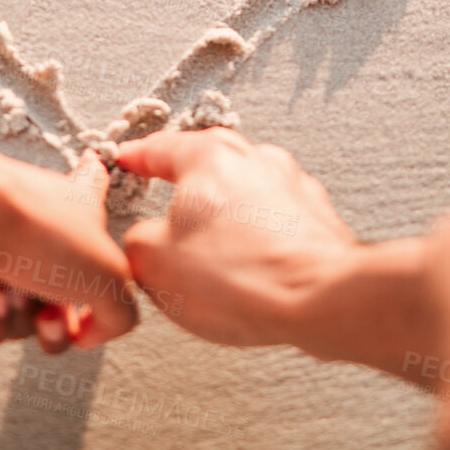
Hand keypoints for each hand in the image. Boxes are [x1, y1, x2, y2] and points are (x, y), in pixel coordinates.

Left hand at [0, 151, 138, 352]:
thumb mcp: (111, 275)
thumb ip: (121, 313)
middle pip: (61, 295)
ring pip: (22, 319)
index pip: (94, 189)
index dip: (99, 184)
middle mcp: (38, 230)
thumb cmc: (39, 229)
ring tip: (12, 291)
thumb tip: (89, 336)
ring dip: (22, 318)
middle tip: (51, 316)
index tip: (97, 170)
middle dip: (59, 324)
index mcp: (79, 208)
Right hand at [114, 127, 436, 373]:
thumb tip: (144, 245)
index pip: (158, 148)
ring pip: (241, 201)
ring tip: (214, 271)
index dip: (134, 159)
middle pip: (204, 174)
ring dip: (224, 229)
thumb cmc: (246, 275)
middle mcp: (255, 159)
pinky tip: (248, 278)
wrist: (322, 300)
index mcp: (210, 155)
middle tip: (169, 236)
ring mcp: (291, 187)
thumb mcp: (154, 262)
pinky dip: (257, 247)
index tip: (128, 161)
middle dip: (184, 204)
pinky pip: (273, 227)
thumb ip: (137, 242)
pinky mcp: (316, 220)